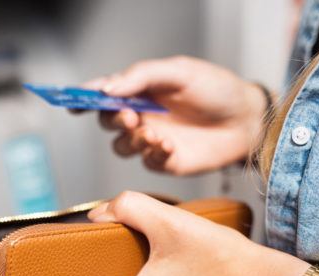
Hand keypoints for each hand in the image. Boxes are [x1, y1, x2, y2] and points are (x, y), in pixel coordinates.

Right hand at [79, 56, 269, 175]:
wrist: (246, 120)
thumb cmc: (216, 89)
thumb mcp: (179, 72)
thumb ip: (141, 76)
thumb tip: (107, 88)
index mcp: (140, 89)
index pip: (104, 93)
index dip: (84, 98)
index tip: (72, 102)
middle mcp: (141, 115)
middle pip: (107, 121)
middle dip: (113, 119)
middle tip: (130, 116)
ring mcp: (150, 139)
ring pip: (121, 146)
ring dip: (132, 140)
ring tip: (154, 134)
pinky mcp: (163, 161)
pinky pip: (146, 161)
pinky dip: (154, 153)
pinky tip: (170, 146)